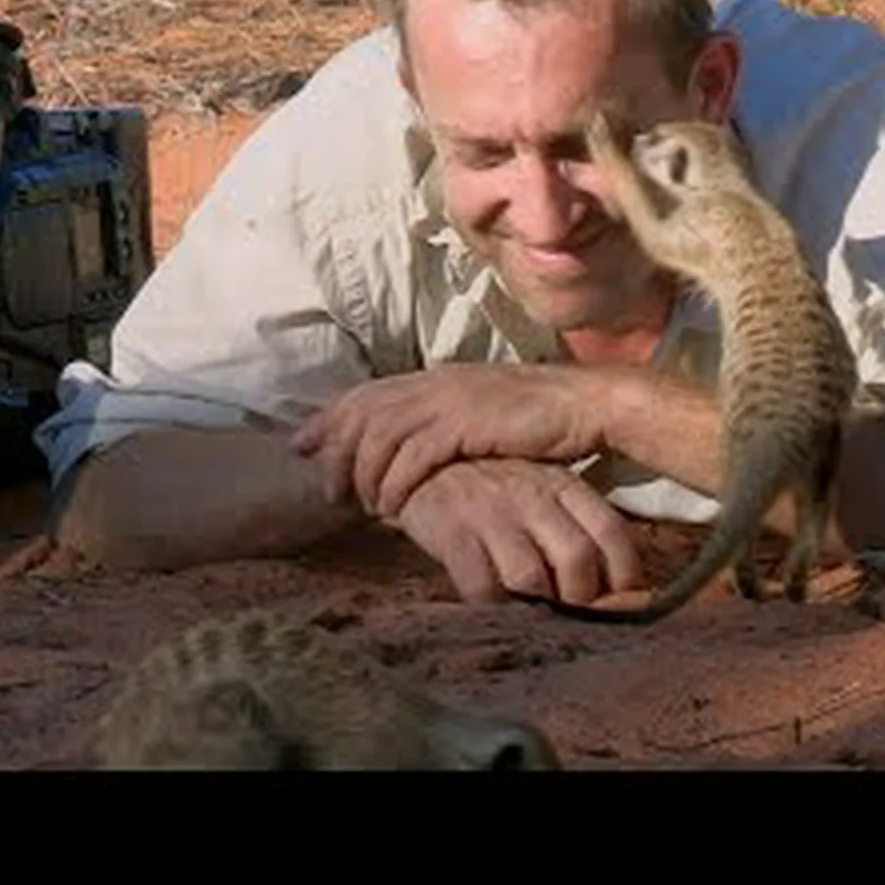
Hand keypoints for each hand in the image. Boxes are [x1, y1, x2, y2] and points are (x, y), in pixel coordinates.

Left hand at [290, 364, 605, 518]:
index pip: (365, 393)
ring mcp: (448, 401)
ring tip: (362, 506)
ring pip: (380, 436)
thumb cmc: (536, 417)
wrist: (582, 404)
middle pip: (362, 413)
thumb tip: (414, 447)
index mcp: (434, 377)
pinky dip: (396, 483)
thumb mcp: (479, 413)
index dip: (328, 418)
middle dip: (335, 451)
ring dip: (364, 475)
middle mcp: (433, 382)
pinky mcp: (466, 425)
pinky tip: (392, 506)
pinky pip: (414, 457)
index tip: (301, 444)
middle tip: (326, 489)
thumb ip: (444, 422)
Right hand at [392, 458, 646, 605]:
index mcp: (561, 483)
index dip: (624, 576)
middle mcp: (531, 495)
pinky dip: (491, 606)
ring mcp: (491, 513)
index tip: (622, 600)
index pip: (612, 532)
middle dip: (580, 598)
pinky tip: (493, 606)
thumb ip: (577, 530)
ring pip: (531, 576)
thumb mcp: (540, 491)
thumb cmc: (491, 486)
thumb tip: (627, 590)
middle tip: (571, 613)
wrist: (419, 461)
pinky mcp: (453, 532)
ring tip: (534, 614)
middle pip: (577, 559)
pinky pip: (481, 585)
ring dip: (536, 607)